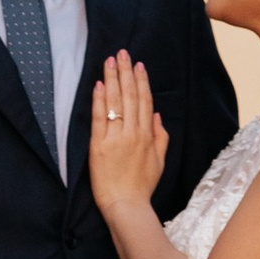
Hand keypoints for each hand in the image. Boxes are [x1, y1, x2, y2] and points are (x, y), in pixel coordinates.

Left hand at [89, 49, 167, 215]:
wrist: (126, 205)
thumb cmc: (142, 186)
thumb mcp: (160, 161)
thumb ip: (160, 137)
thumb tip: (157, 115)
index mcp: (147, 136)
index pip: (145, 101)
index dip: (141, 81)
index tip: (138, 65)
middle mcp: (132, 133)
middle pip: (130, 96)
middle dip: (126, 72)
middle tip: (123, 53)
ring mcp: (115, 138)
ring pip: (115, 102)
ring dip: (112, 79)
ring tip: (110, 61)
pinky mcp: (99, 146)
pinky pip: (99, 118)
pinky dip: (99, 99)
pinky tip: (98, 84)